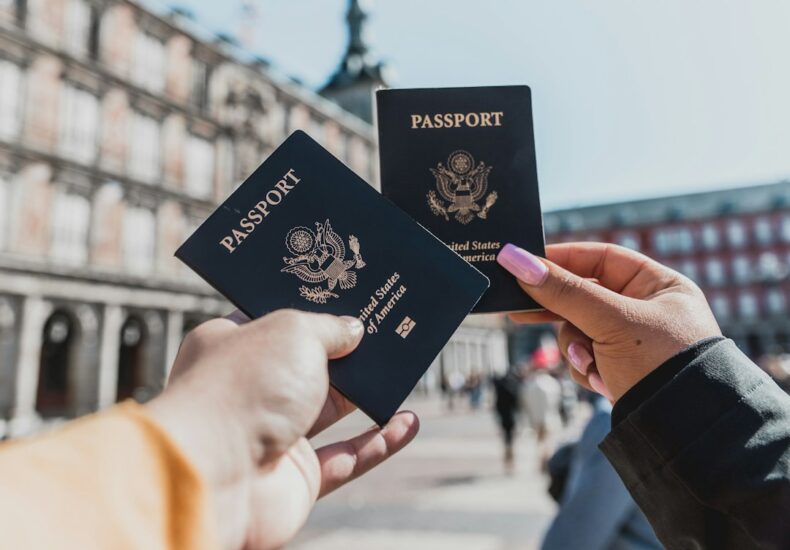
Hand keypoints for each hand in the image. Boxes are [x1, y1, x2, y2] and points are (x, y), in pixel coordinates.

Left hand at [145, 309, 419, 549]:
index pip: (273, 319)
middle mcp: (249, 390)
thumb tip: (353, 330)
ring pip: (331, 410)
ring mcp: (272, 436)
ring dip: (368, 394)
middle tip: (385, 329)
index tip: (346, 295)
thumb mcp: (293, 331)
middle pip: (307, 365)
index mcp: (231, 346)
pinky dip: (380, 442)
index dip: (310, 307)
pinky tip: (408, 423)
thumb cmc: (242, 389)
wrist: (215, 477)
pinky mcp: (296, 478)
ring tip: (404, 370)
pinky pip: (347, 458)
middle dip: (346, 350)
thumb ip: (329, 327)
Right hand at [497, 242, 720, 400]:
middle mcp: (647, 309)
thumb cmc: (660, 364)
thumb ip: (562, 291)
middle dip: (560, 313)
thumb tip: (514, 259)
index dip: (562, 259)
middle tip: (518, 311)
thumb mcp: (610, 321)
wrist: (683, 432)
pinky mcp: (621, 369)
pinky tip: (602, 382)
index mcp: (659, 285)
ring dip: (576, 348)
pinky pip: (586, 358)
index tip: (524, 263)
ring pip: (578, 330)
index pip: (601, 258)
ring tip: (589, 363)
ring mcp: (632, 342)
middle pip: (584, 297)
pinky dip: (587, 369)